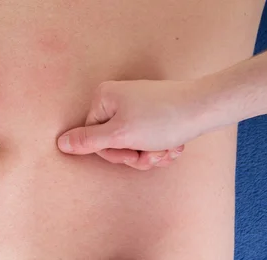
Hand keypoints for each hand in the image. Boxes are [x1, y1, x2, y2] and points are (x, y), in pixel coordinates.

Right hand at [57, 80, 213, 169]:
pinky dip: (160, 147)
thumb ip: (88, 141)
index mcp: (104, 97)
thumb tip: (60, 143)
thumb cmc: (163, 119)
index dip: (114, 153)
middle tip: (153, 154)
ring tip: (167, 150)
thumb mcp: (120, 135)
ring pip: (132, 144)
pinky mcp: (152, 113)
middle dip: (135, 155)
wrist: (205, 108)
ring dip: (150, 154)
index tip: (134, 154)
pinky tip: (174, 145)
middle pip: (113, 142)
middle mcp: (117, 97)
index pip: (93, 137)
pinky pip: (146, 138)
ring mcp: (135, 105)